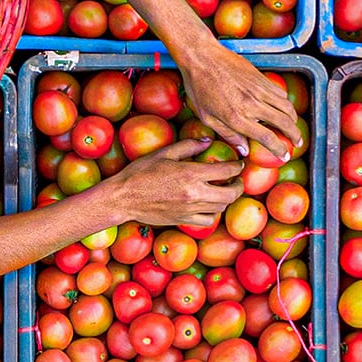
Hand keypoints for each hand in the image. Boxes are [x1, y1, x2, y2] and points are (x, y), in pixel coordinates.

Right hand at [105, 139, 244, 228]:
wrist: (123, 198)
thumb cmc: (140, 173)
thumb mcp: (164, 153)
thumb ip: (189, 146)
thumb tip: (207, 141)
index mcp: (191, 174)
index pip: (226, 171)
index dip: (237, 167)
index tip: (239, 164)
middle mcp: (194, 194)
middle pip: (230, 193)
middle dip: (238, 186)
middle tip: (237, 180)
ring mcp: (190, 210)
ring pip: (221, 207)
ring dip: (227, 198)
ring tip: (224, 190)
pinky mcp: (183, 220)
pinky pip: (207, 220)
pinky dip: (213, 213)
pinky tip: (209, 205)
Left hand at [178, 41, 302, 158]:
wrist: (202, 57)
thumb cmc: (199, 88)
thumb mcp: (207, 117)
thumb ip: (228, 134)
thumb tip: (244, 150)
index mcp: (237, 117)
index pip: (267, 137)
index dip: (279, 149)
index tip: (284, 155)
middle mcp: (252, 104)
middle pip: (284, 122)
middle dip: (294, 135)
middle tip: (297, 142)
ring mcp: (258, 89)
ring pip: (287, 106)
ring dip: (294, 119)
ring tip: (294, 127)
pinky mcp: (261, 77)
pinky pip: (280, 92)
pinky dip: (286, 103)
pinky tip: (283, 108)